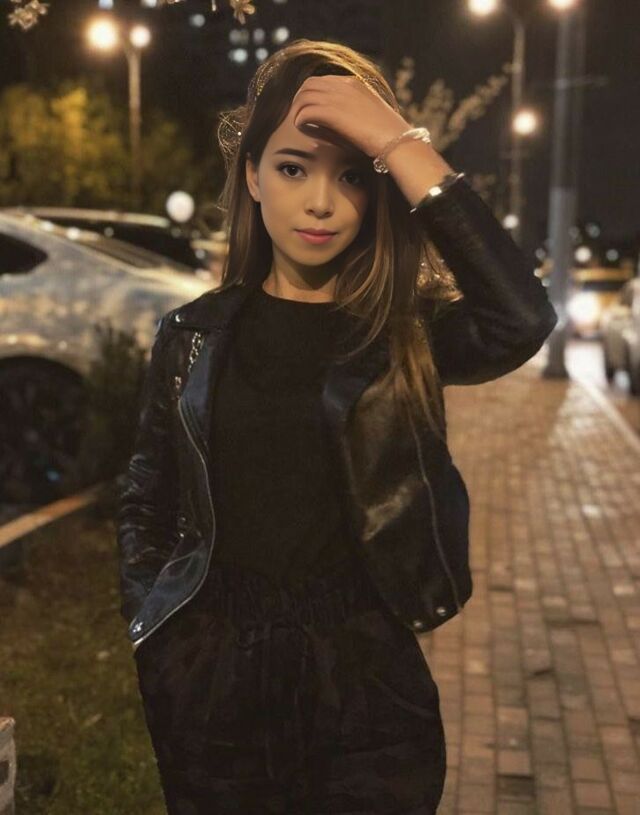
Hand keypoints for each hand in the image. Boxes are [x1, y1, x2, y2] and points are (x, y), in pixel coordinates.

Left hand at [289, 75, 411, 159]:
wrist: (396, 141)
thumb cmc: (385, 137)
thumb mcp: (366, 119)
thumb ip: (346, 116)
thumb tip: (321, 127)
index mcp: (354, 84)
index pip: (322, 81)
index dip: (311, 95)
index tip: (309, 109)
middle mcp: (344, 86)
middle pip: (309, 85)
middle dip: (300, 100)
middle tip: (298, 117)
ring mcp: (338, 98)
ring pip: (304, 97)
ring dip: (298, 111)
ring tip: (298, 125)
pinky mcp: (333, 113)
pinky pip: (305, 113)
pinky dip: (300, 121)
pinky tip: (303, 130)